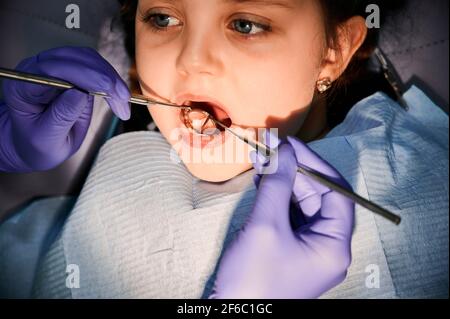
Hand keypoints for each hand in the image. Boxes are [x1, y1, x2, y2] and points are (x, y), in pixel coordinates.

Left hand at [0, 46, 129, 171]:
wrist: (35, 144)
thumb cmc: (37, 144)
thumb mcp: (47, 138)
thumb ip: (62, 116)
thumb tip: (81, 94)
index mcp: (23, 87)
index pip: (52, 69)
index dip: (83, 75)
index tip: (107, 90)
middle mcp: (37, 70)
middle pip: (74, 59)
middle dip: (103, 77)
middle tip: (122, 101)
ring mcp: (54, 67)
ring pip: (88, 59)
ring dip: (111, 77)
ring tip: (123, 101)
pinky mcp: (71, 69)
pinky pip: (94, 65)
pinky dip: (110, 79)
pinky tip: (118, 96)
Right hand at [210, 137, 354, 298]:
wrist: (230, 315)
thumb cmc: (253, 277)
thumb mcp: (266, 226)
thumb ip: (278, 185)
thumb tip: (284, 151)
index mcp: (334, 246)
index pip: (336, 193)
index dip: (315, 164)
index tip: (291, 144)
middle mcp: (326, 246)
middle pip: (317, 196)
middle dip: (293, 170)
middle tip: (270, 148)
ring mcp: (307, 248)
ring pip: (300, 203)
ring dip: (281, 181)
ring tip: (261, 159)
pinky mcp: (289, 248)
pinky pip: (287, 215)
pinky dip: (275, 196)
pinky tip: (261, 179)